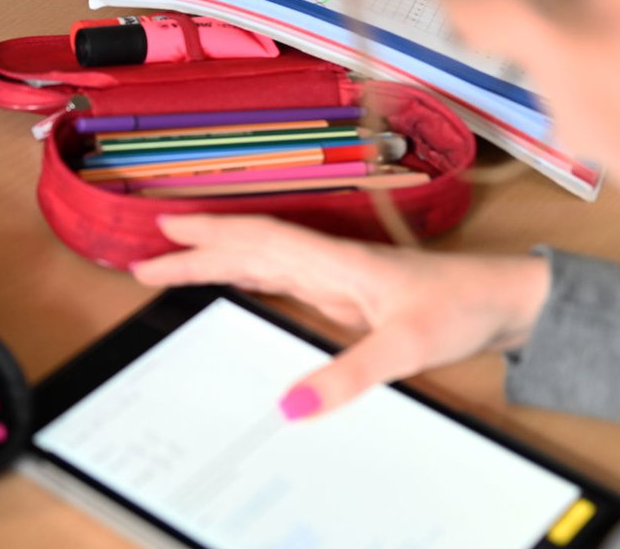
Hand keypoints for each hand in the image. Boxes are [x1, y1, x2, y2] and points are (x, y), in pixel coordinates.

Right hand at [132, 215, 551, 418]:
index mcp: (330, 260)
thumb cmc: (458, 308)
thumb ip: (348, 376)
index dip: (208, 238)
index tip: (163, 236)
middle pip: (246, 246)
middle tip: (144, 257)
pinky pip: (276, 274)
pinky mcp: (339, 289)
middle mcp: (323, 260)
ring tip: (169, 265)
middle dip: (195, 249)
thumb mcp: (405, 348)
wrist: (501, 300)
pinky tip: (229, 280)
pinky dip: (243, 273)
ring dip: (214, 257)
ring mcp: (329, 273)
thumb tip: (290, 407)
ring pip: (257, 256)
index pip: (256, 241)